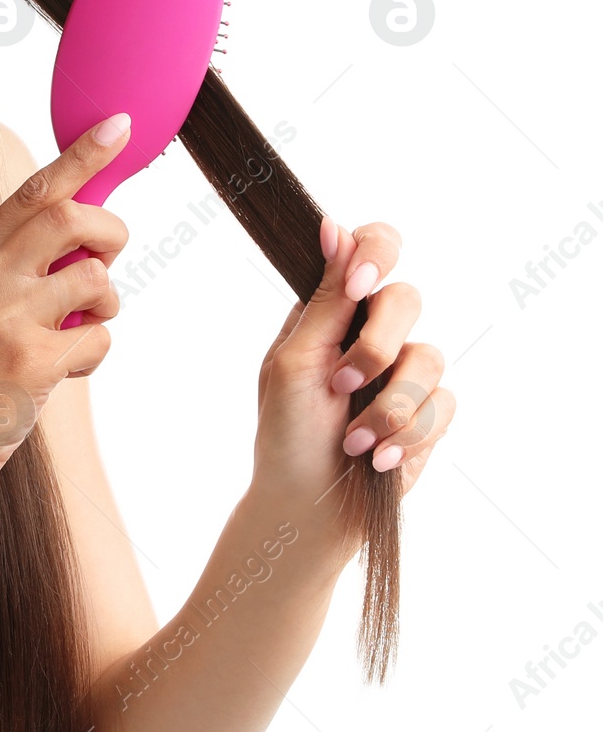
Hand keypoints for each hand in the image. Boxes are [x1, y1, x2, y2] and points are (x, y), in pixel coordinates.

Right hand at [0, 114, 131, 496]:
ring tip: (79, 330)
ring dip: (105, 305)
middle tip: (108, 259)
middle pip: (73, 218)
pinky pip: (99, 336)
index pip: (35, 191)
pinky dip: (94, 354)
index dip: (83, 155)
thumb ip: (13, 265)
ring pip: (96, 279)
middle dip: (111, 233)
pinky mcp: (30, 360)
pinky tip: (65, 370)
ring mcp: (5, 317)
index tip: (118, 126)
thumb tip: (82, 233)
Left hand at [251, 216, 455, 559]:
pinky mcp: (431, 413)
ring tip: (353, 441)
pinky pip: (445, 405)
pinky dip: (407, 435)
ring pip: (430, 359)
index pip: (372, 249)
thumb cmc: (286, 432)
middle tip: (341, 383)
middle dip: (375, 347)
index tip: (358, 287)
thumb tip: (331, 226)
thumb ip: (322, 300)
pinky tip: (377, 459)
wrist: (310, 506)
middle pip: (407, 300)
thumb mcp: (295, 362)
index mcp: (332, 311)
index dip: (375, 255)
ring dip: (387, 408)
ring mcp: (405, 372)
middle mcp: (373, 333)